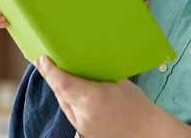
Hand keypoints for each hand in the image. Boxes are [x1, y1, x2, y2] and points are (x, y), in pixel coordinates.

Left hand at [34, 56, 160, 137]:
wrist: (148, 132)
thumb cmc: (137, 104)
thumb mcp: (118, 82)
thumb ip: (97, 73)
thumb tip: (82, 59)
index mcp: (93, 97)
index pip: (63, 83)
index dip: (49, 71)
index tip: (42, 58)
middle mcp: (84, 113)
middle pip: (60, 93)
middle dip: (50, 77)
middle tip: (43, 61)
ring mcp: (83, 126)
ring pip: (64, 103)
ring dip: (59, 89)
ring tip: (53, 73)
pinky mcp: (84, 132)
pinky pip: (71, 113)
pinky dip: (68, 101)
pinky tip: (69, 91)